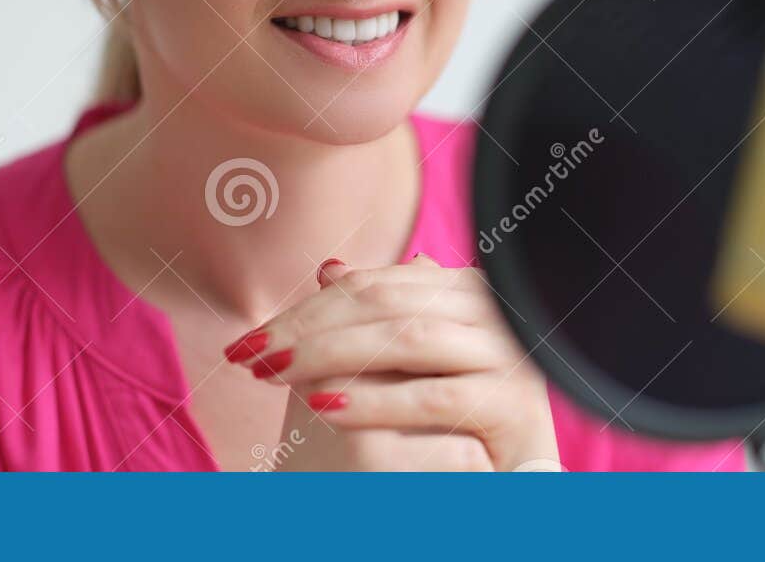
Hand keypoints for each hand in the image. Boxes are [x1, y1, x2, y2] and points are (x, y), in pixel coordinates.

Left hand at [224, 254, 560, 471]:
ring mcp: (512, 356)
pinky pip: (433, 397)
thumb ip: (376, 319)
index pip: (375, 286)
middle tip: (247, 355)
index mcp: (468, 293)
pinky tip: (322, 407)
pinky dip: (375, 400)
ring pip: (407, 341)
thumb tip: (328, 268)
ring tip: (273, 374)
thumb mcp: (404, 372)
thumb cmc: (453, 432)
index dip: (307, 308)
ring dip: (328, 355)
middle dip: (306, 329)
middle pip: (385, 305)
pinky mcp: (517, 407)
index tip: (250, 338)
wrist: (510, 496)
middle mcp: (496, 312)